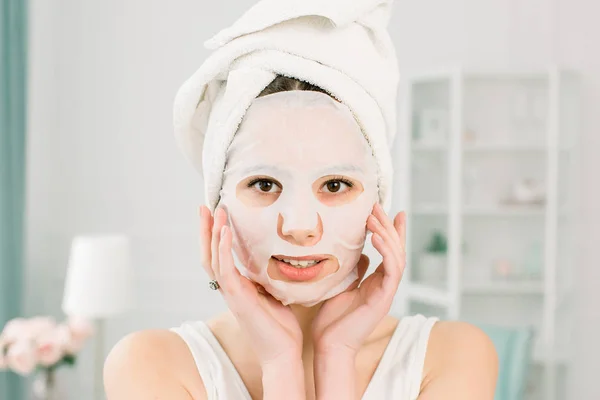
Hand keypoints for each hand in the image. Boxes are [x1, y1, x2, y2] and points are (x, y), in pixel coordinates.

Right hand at [199, 205, 302, 366]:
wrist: (284, 353)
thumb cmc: (281, 327)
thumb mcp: (275, 292)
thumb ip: (269, 275)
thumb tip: (278, 255)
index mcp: (237, 286)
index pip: (219, 256)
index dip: (215, 235)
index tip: (216, 214)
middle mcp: (229, 288)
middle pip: (209, 254)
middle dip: (205, 229)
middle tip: (205, 206)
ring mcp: (230, 294)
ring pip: (212, 259)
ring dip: (212, 233)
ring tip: (215, 210)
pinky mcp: (237, 299)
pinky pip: (224, 270)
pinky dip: (223, 249)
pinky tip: (224, 232)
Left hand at [312, 203, 405, 355]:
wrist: (329, 345)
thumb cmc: (331, 320)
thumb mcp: (341, 286)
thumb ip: (353, 271)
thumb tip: (358, 253)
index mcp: (376, 282)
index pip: (388, 250)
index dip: (391, 230)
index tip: (388, 209)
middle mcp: (384, 285)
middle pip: (395, 249)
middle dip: (388, 225)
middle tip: (377, 206)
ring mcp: (386, 292)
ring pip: (397, 256)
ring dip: (387, 234)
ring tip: (374, 216)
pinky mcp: (383, 298)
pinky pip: (393, 270)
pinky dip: (387, 251)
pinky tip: (377, 236)